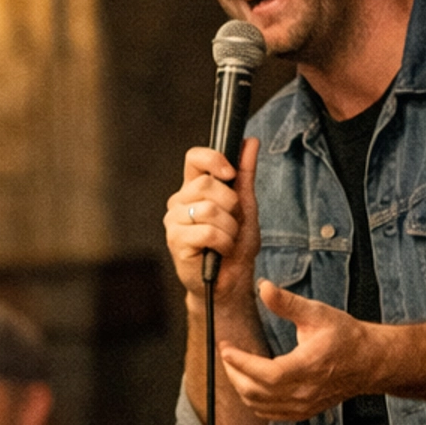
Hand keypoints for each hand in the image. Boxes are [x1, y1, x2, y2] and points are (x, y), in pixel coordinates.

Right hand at [165, 138, 260, 322]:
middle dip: (231, 205)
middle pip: (206, 184)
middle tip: (233, 223)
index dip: (213, 159)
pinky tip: (220, 251)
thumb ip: (245, 174)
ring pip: (209, 209)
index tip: (230, 174)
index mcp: (194, 189)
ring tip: (227, 240)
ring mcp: (174, 221)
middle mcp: (179, 202)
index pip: (194, 158)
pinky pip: (207, 231)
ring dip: (229, 228)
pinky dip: (224, 243)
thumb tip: (251, 141)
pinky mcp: (176, 241)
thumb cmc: (236, 246)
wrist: (231, 283)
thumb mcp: (246, 206)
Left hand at [220, 283, 380, 421]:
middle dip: (235, 373)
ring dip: (241, 387)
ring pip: (259, 406)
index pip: (266, 374)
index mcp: (308, 367)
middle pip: (256, 392)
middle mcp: (305, 391)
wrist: (369, 361)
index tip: (226, 349)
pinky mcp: (303, 412)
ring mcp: (304, 405)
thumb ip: (287, 302)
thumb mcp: (317, 313)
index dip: (241, 363)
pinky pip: (269, 414)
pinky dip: (253, 401)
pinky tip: (249, 384)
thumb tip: (263, 287)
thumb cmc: (346, 336)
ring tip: (235, 367)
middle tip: (227, 355)